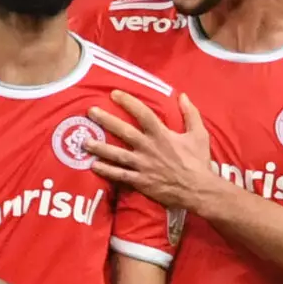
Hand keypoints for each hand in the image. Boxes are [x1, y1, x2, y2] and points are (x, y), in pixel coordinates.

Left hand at [87, 92, 222, 211]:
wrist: (198, 190)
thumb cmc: (199, 161)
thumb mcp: (199, 134)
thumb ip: (190, 114)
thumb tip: (183, 96)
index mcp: (162, 135)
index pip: (143, 113)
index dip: (128, 102)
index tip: (114, 93)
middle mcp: (149, 148)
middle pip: (124, 131)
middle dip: (106, 120)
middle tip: (90, 112)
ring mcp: (143, 165)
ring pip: (117, 155)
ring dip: (99, 147)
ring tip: (84, 142)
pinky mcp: (140, 181)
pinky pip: (120, 176)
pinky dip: (106, 171)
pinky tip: (93, 166)